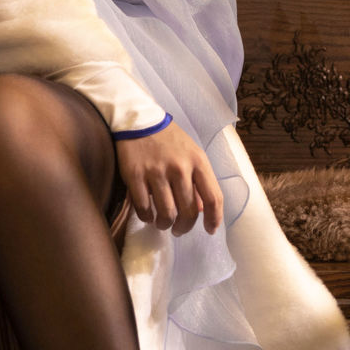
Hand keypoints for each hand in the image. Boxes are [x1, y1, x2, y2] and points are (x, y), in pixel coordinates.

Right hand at [115, 121, 223, 235]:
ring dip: (165, 224)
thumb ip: (198, 180)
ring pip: (167, 213)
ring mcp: (156, 172)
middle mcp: (179, 168)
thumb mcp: (191, 154)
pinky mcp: (135, 175)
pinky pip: (144, 208)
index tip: (210, 230)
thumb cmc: (169, 140)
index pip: (213, 197)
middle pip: (189, 211)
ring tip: (163, 223)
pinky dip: (147, 217)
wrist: (139, 119)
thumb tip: (203, 210)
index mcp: (198, 162)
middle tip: (179, 229)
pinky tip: (148, 214)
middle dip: (184, 227)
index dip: (214, 219)